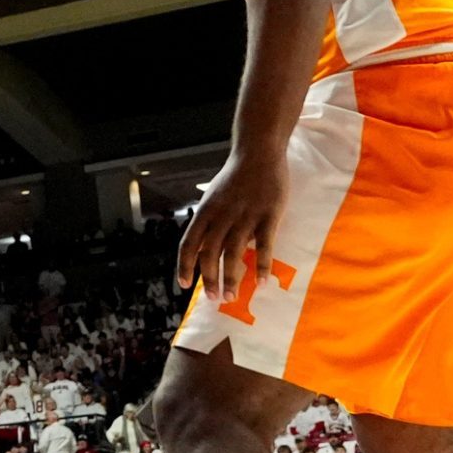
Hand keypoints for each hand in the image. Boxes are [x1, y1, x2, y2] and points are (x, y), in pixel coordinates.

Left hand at [175, 153, 285, 303]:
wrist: (258, 153)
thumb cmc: (236, 178)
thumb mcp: (213, 196)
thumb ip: (210, 220)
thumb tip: (203, 246)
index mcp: (205, 212)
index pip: (188, 244)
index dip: (184, 266)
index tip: (185, 285)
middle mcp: (221, 216)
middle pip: (209, 254)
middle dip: (209, 279)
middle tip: (214, 299)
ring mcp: (245, 216)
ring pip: (233, 254)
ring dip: (231, 278)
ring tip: (231, 297)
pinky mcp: (268, 216)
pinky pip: (264, 246)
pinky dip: (261, 266)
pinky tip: (261, 283)